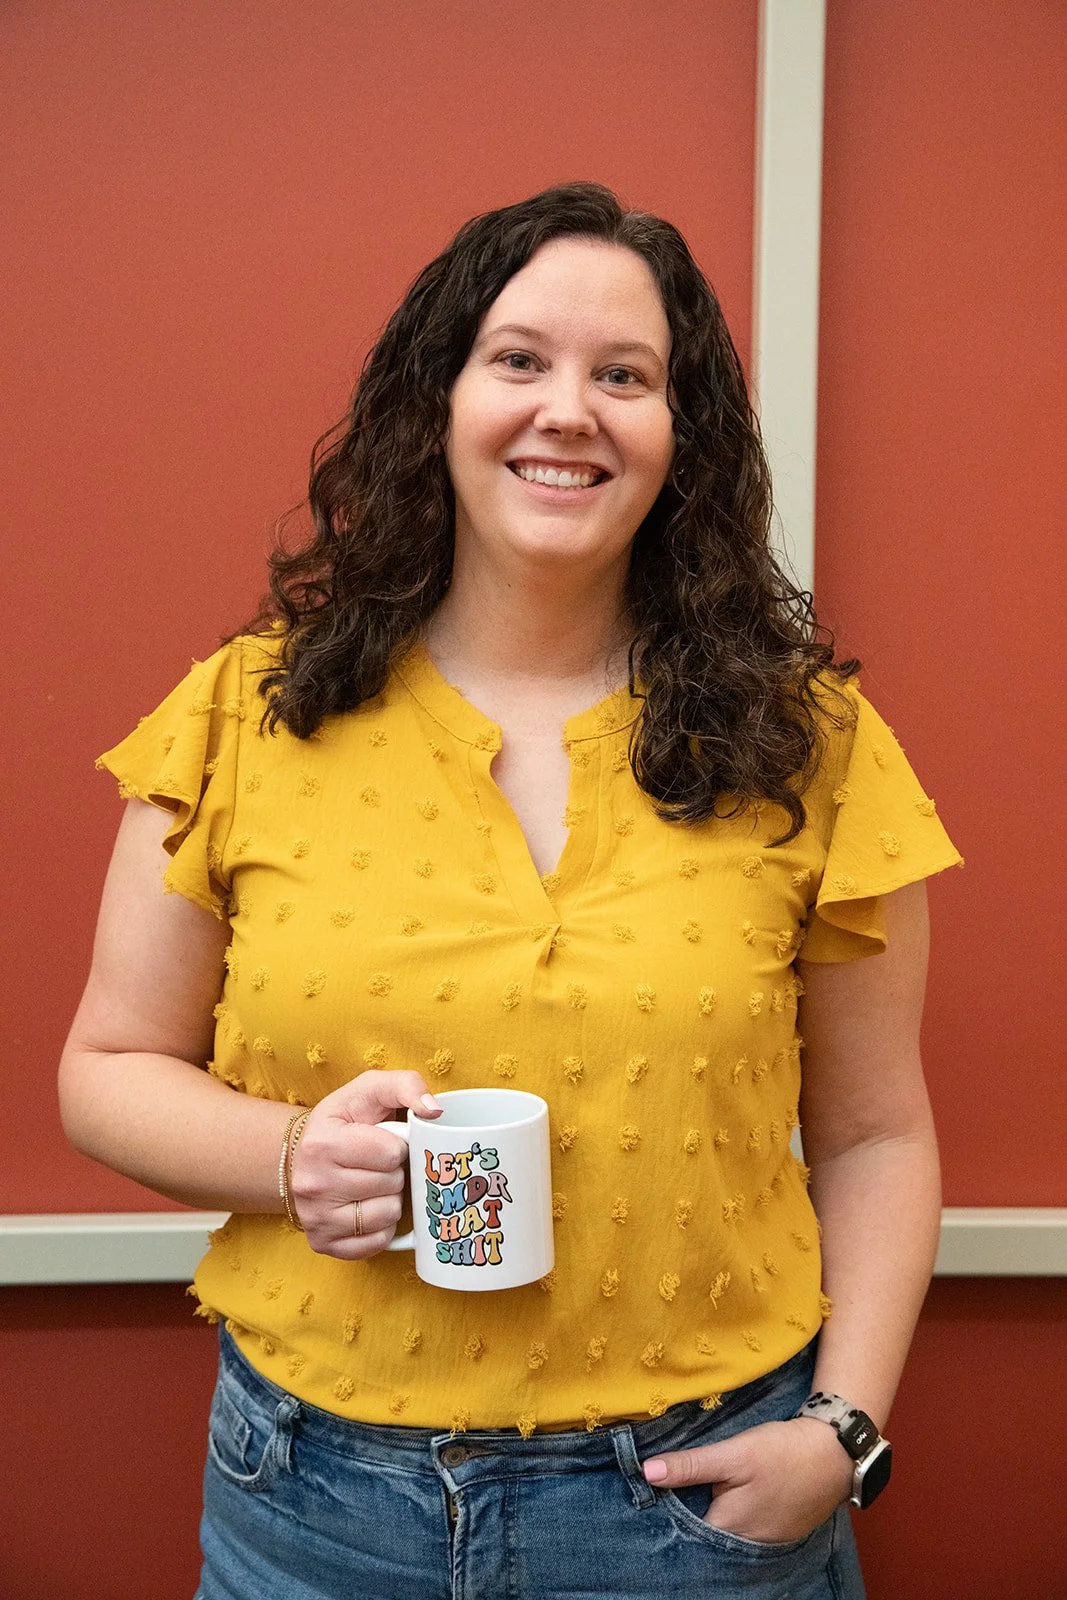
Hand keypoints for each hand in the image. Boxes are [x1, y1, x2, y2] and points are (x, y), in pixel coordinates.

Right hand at [289, 1070, 441, 1259]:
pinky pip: (376, 1243)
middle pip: (391, 1185)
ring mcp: (315, 1218)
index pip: (390, 1153)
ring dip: (391, 1200)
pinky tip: (370, 1207)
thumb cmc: (345, 1120)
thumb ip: (405, 1085)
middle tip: (379, 1164)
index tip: (384, 1142)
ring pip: (387, 1216)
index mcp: (322, 1143)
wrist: (304, 1153)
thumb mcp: (369, 1089)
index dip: (397, 1146)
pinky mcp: (322, 1243)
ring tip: (375, 1185)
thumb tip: (433, 1110)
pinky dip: (383, 1227)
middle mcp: (313, 1184)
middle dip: (395, 1172)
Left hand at [642, 1417, 853, 1544]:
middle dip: (689, 1512)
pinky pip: (746, 1528)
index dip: (666, 1509)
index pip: (683, 1529)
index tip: (651, 1490)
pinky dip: (735, 1513)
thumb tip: (647, 1472)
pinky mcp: (779, 1531)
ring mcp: (765, 1541)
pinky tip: (731, 1493)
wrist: (836, 1454)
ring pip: (726, 1530)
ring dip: (712, 1512)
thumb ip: (691, 1466)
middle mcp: (745, 1545)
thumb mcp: (734, 1453)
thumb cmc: (783, 1453)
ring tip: (699, 1487)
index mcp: (728, 1529)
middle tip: (673, 1483)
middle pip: (705, 1533)